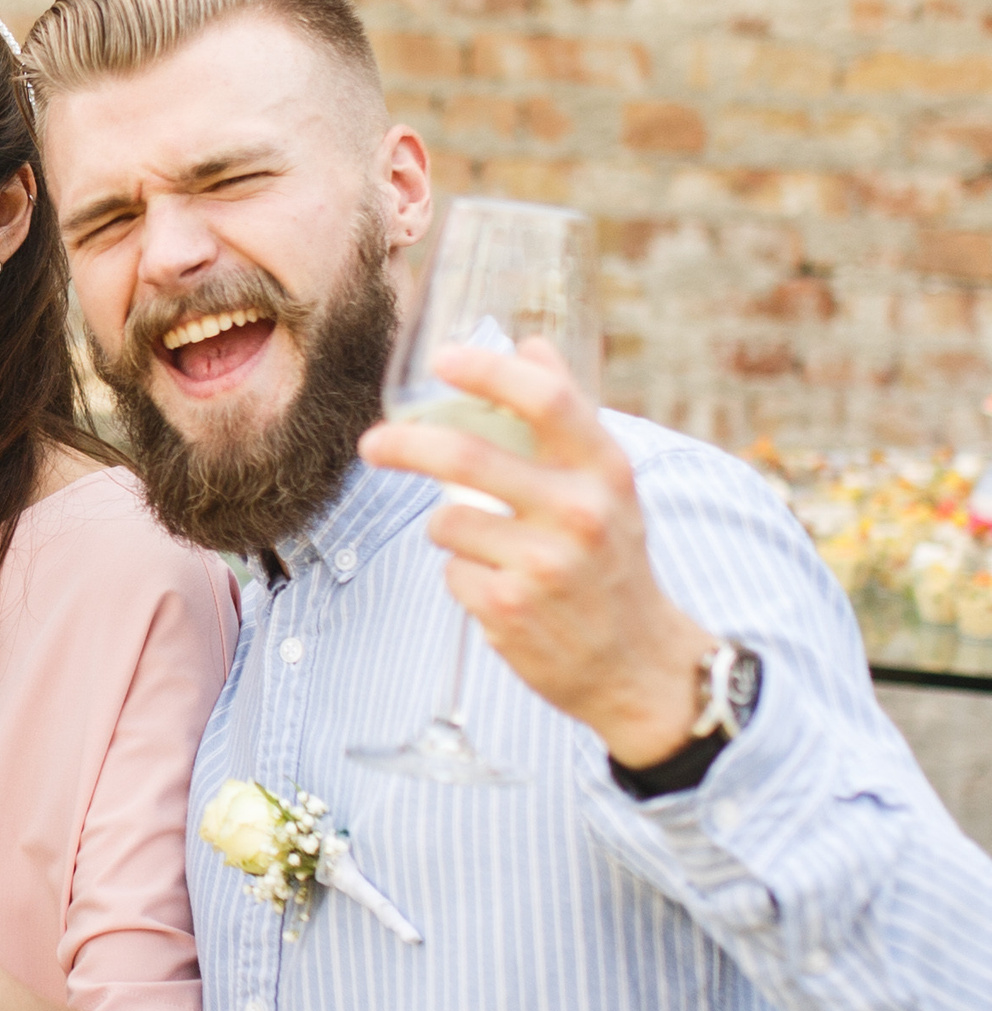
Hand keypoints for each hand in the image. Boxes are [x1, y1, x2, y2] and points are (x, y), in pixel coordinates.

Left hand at [359, 337, 712, 766]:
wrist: (637, 665)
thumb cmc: (612, 561)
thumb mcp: (609, 486)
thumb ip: (569, 418)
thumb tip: (531, 344)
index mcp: (606, 471)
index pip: (547, 400)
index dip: (488, 370)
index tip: (441, 358)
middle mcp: (580, 513)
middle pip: (465, 456)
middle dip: (404, 445)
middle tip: (373, 444)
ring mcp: (544, 564)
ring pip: (446, 520)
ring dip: (449, 529)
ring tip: (490, 549)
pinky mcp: (509, 609)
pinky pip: (450, 570)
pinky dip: (463, 574)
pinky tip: (502, 590)